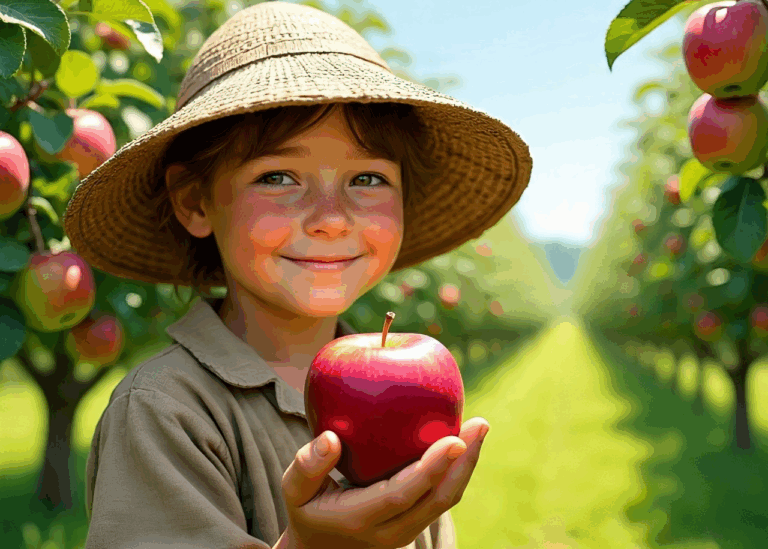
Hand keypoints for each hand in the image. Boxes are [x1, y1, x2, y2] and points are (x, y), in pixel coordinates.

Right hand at [281, 417, 489, 548]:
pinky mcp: (413, 523)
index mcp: (360, 519)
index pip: (403, 495)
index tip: (454, 439)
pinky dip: (457, 470)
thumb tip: (332, 437)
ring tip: (479, 427)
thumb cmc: (306, 510)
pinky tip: (462, 439)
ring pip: (445, 501)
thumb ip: (307, 465)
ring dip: (467, 466)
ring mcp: (405, 531)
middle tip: (480, 424)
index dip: (432, 469)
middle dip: (464, 463)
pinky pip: (440, 498)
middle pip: (438, 500)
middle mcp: (389, 531)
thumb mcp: (294, 490)